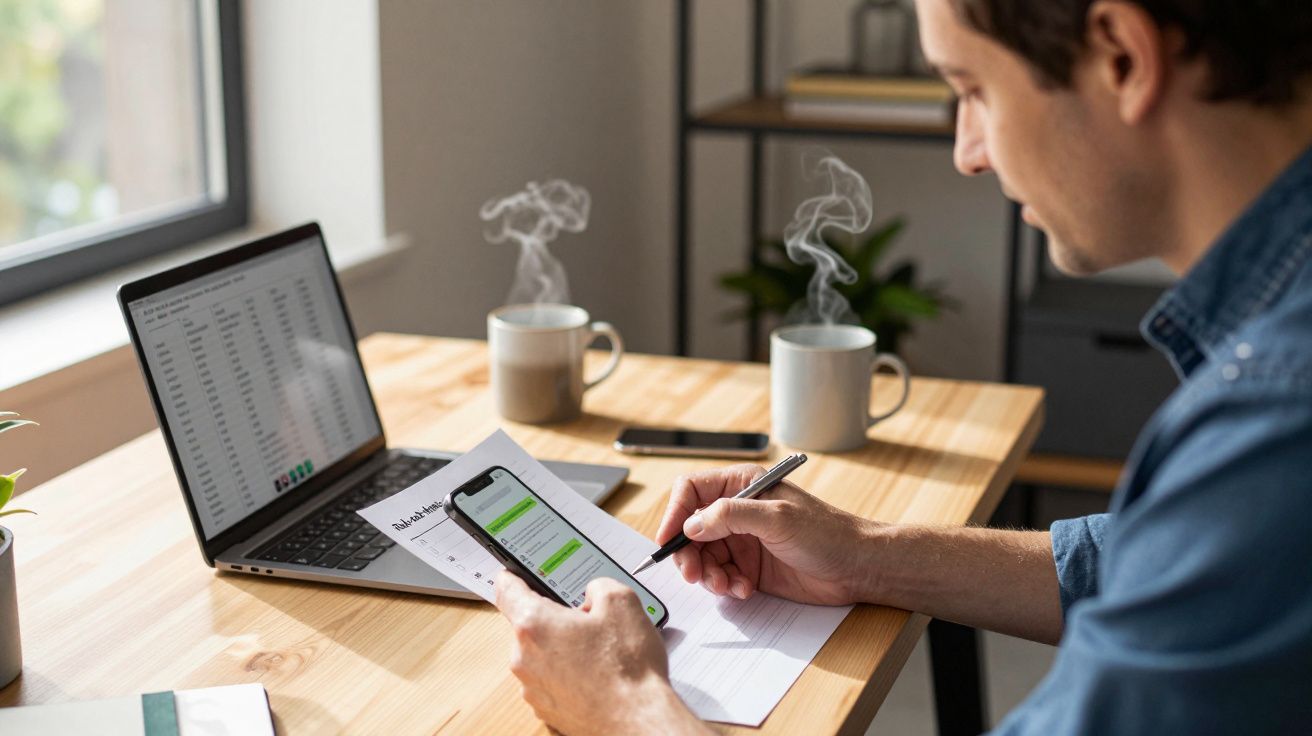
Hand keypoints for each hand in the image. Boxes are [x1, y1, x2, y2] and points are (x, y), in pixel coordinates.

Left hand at [493, 571, 706, 735]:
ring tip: (601, 655)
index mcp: (535, 624)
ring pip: (543, 655)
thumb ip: (598, 586)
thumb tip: (592, 595)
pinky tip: (599, 676)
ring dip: (565, 649)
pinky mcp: (547, 710)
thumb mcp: (622, 601)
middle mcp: (525, 658)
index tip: (514, 574)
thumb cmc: (627, 670)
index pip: (507, 590)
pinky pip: (553, 681)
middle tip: (590, 622)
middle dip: (557, 619)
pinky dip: (570, 676)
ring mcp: (534, 688)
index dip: (513, 576)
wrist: (637, 722)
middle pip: (530, 625)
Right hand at [656, 464, 879, 605]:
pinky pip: (721, 576)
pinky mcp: (750, 566)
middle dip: (689, 553)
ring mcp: (743, 539)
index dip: (674, 513)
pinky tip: (744, 589)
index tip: (668, 540)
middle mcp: (738, 510)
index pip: (691, 491)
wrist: (857, 568)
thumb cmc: (827, 533)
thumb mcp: (777, 518)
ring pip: (703, 556)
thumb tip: (693, 523)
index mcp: (741, 485)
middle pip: (690, 528)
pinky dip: (725, 586)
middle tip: (695, 574)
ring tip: (726, 585)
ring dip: (708, 574)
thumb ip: (731, 515)